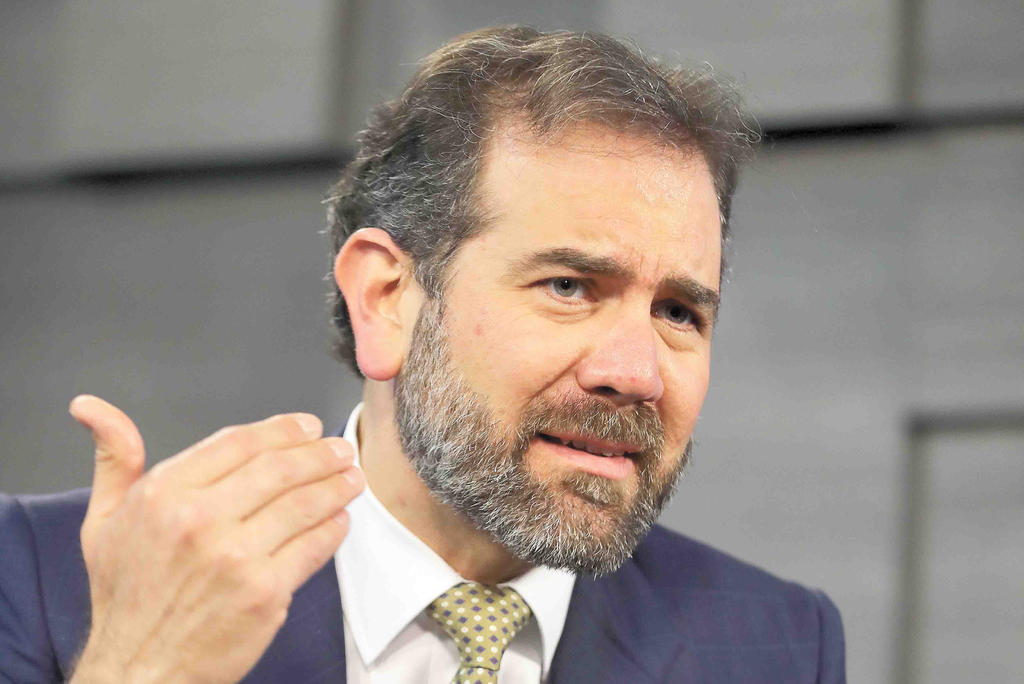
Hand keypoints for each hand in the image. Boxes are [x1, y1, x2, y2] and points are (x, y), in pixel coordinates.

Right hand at [67, 395, 363, 683]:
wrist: (138, 670)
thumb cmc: (126, 596)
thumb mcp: (103, 520)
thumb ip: (114, 458)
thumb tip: (92, 407)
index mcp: (163, 494)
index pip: (239, 442)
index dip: (282, 429)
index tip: (306, 426)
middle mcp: (199, 520)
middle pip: (280, 467)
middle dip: (319, 453)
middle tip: (339, 449)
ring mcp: (235, 557)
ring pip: (304, 503)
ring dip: (336, 485)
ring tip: (351, 477)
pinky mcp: (264, 593)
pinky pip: (314, 547)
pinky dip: (334, 527)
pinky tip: (339, 519)